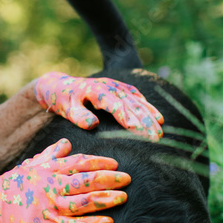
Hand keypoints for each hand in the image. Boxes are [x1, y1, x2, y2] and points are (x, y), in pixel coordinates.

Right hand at [0, 138, 130, 222]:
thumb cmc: (10, 185)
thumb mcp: (30, 165)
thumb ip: (50, 155)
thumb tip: (67, 142)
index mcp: (47, 170)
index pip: (78, 163)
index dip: (98, 163)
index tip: (116, 164)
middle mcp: (50, 186)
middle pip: (84, 180)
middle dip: (109, 179)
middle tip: (128, 179)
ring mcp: (48, 206)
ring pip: (82, 201)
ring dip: (105, 199)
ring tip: (123, 197)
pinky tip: (108, 222)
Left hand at [34, 71, 163, 140]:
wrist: (60, 85)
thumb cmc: (63, 100)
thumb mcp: (66, 109)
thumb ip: (78, 116)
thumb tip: (93, 124)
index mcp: (96, 90)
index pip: (116, 105)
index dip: (128, 118)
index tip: (140, 132)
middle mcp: (108, 86)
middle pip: (130, 103)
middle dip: (145, 120)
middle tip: (157, 137)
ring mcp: (115, 85)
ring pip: (136, 100)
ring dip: (150, 115)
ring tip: (161, 131)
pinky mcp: (119, 87)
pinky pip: (136, 96)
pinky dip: (147, 106)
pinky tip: (158, 117)